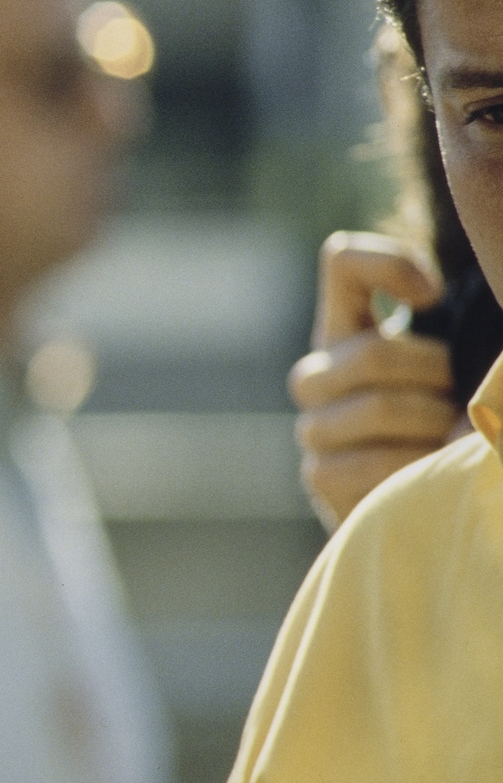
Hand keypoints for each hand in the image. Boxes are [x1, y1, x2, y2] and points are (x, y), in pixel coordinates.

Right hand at [289, 232, 457, 530]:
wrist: (445, 518)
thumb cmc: (464, 430)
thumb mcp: (464, 372)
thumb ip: (455, 335)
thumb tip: (438, 299)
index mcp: (351, 331)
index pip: (342, 264)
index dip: (388, 266)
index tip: (434, 294)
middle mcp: (319, 374)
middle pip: (373, 354)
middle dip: (439, 381)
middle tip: (466, 407)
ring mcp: (315, 426)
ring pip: (378, 408)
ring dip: (437, 430)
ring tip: (455, 447)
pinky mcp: (321, 476)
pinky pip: (371, 462)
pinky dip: (417, 472)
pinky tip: (432, 479)